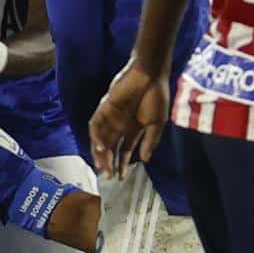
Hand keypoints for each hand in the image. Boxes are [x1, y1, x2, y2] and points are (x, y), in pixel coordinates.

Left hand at [89, 61, 167, 178]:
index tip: (121, 178)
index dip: (122, 165)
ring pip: (101, 139)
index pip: (124, 151)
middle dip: (109, 163)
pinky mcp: (105, 108)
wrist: (151, 74)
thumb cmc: (157, 96)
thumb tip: (143, 160)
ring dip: (101, 153)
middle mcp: (120, 125)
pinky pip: (96, 124)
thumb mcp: (157, 123)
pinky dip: (97, 136)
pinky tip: (101, 148)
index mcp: (133, 129)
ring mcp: (111, 117)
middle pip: (111, 148)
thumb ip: (149, 141)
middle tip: (108, 176)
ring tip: (103, 167)